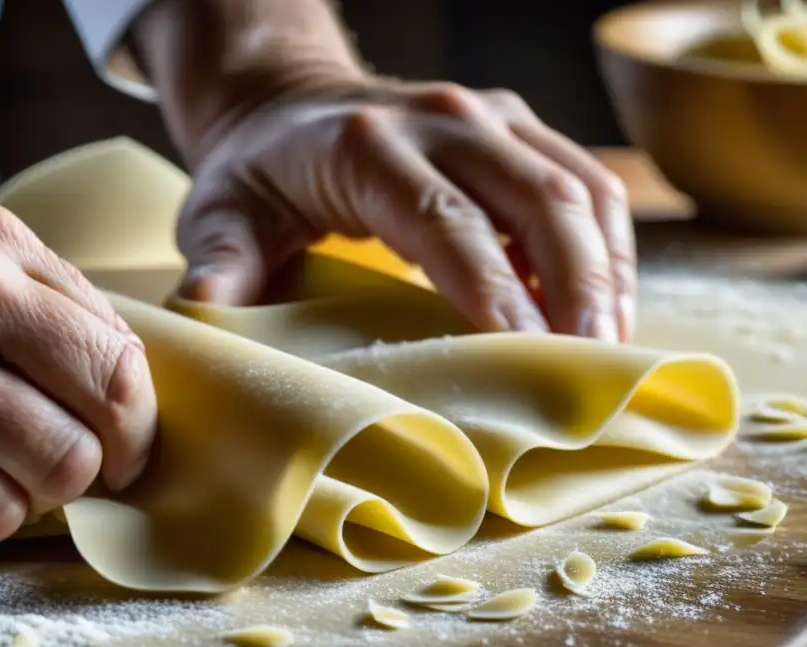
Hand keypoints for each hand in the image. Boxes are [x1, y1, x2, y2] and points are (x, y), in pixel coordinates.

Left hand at [173, 78, 634, 342]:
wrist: (285, 103)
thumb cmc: (256, 172)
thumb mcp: (219, 217)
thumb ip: (218, 268)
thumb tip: (205, 327)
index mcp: (366, 147)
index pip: (447, 222)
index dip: (495, 290)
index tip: (531, 356)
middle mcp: (441, 119)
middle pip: (537, 200)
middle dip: (576, 289)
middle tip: (594, 370)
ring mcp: (487, 117)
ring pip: (578, 187)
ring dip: (606, 270)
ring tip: (612, 349)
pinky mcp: (514, 127)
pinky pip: (586, 181)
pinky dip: (607, 245)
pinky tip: (605, 304)